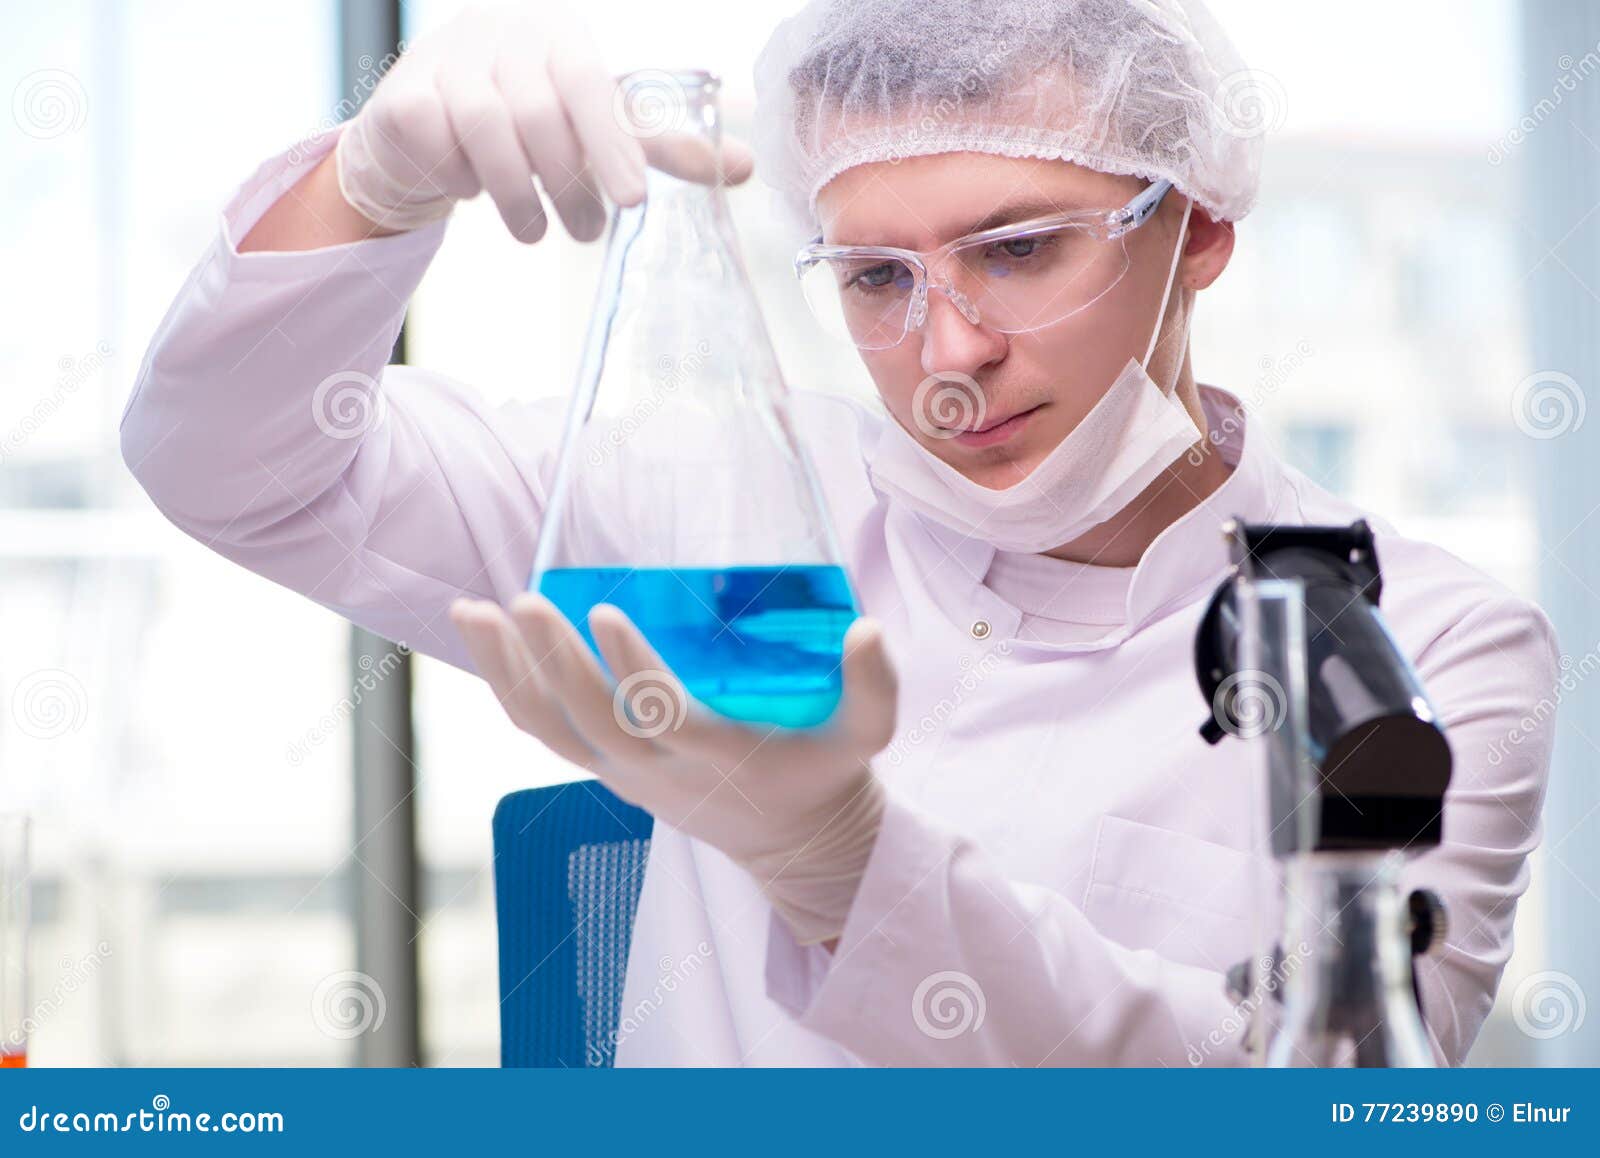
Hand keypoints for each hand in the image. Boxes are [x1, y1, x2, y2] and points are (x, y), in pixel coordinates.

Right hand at [335, 2, 753, 239]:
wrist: (430, 120)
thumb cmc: (533, 120)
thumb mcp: (598, 128)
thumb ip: (660, 144)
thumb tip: (746, 167)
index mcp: (560, 36)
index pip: (592, 86)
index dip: (614, 145)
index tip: (634, 202)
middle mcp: (503, 36)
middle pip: (539, 114)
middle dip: (568, 185)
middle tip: (589, 233)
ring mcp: (448, 59)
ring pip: (485, 128)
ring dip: (516, 194)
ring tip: (536, 234)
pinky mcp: (404, 95)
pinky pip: (435, 140)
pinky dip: (460, 177)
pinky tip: (473, 192)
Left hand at [450, 593, 897, 944]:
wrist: (789, 841)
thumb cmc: (824, 771)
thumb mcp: (866, 735)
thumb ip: (875, 685)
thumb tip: (868, 628)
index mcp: (718, 756)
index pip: (663, 719)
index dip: (633, 672)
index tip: (607, 616)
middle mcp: (659, 770)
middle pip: (590, 722)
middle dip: (553, 664)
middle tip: (525, 601)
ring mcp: (623, 772)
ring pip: (549, 729)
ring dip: (508, 672)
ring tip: (472, 611)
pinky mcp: (604, 766)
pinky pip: (542, 730)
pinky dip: (508, 684)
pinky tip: (484, 635)